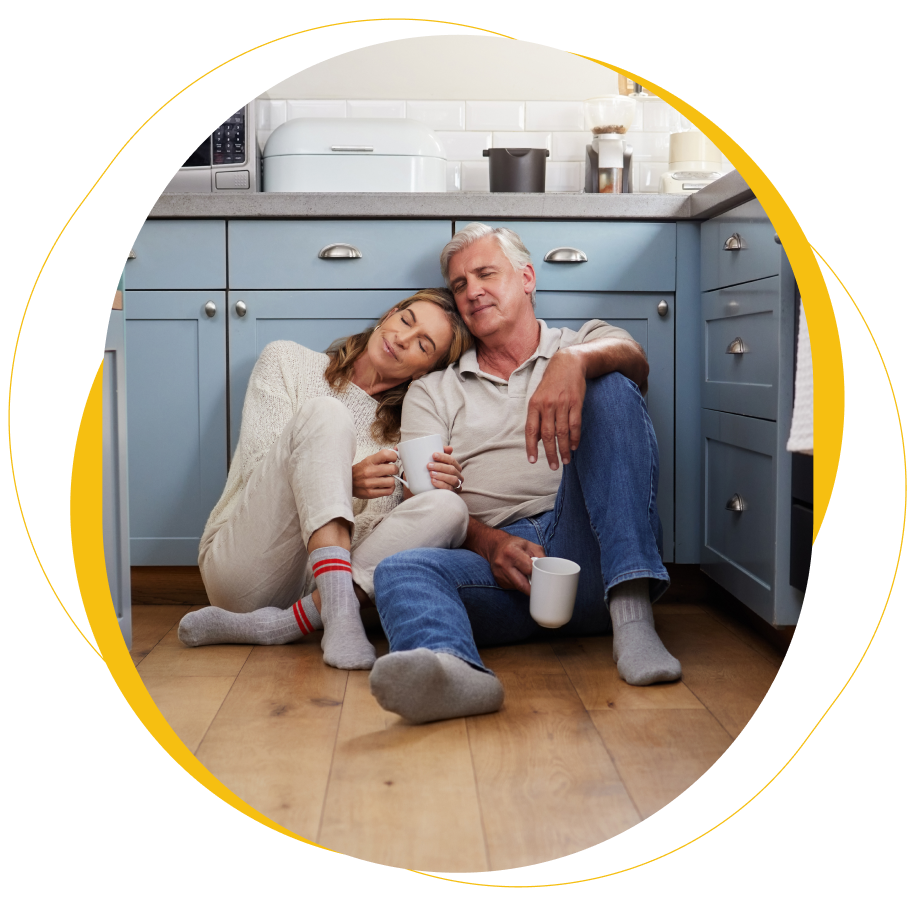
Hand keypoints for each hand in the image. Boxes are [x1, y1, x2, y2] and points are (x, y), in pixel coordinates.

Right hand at [352, 449, 398, 498]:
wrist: (347, 482)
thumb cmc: (360, 470)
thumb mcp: (369, 460)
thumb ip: (383, 456)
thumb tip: (397, 450)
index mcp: (369, 461)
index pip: (386, 454)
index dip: (394, 456)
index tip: (393, 459)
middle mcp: (369, 471)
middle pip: (393, 469)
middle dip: (394, 470)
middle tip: (390, 471)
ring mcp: (369, 483)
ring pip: (392, 481)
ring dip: (391, 480)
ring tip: (386, 479)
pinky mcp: (371, 493)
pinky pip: (389, 491)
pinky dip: (389, 488)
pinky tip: (384, 486)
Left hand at [427, 445, 462, 491]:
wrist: (428, 490)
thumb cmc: (434, 473)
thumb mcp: (436, 463)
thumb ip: (441, 453)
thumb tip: (450, 448)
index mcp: (455, 467)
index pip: (451, 460)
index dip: (443, 457)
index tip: (433, 455)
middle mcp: (458, 476)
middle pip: (452, 469)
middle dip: (440, 466)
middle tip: (428, 465)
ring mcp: (456, 486)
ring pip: (453, 479)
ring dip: (441, 475)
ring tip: (431, 474)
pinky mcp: (452, 493)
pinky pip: (449, 489)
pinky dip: (441, 484)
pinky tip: (434, 482)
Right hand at [482, 529, 544, 594]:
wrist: (496, 546)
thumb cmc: (514, 545)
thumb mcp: (529, 545)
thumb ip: (540, 556)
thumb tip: (549, 569)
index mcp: (511, 552)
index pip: (528, 569)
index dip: (537, 573)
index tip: (543, 578)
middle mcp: (503, 564)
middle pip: (522, 584)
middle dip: (533, 587)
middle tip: (540, 586)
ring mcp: (499, 574)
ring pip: (518, 587)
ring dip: (526, 586)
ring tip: (529, 578)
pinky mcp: (498, 580)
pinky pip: (512, 587)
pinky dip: (518, 585)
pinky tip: (519, 577)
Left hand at [525, 348, 586, 470]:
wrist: (568, 364)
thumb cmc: (551, 384)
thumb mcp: (538, 397)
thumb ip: (537, 417)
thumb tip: (537, 439)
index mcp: (534, 405)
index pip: (530, 430)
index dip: (531, 447)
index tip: (533, 461)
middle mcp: (547, 405)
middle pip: (548, 435)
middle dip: (550, 453)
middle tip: (554, 466)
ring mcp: (562, 404)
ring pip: (563, 432)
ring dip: (564, 449)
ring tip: (565, 460)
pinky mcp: (576, 403)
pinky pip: (575, 424)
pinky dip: (575, 438)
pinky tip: (574, 447)